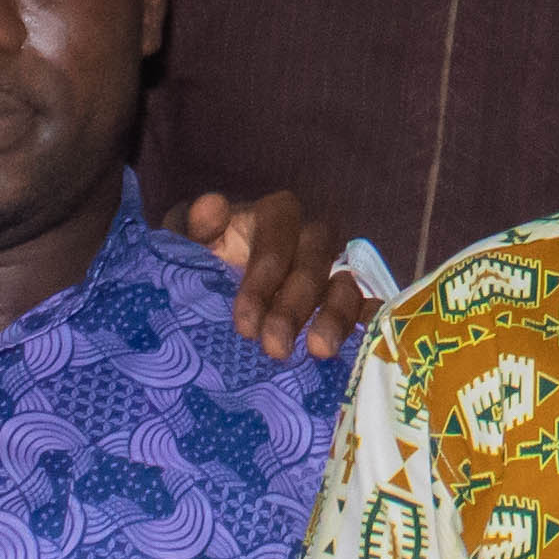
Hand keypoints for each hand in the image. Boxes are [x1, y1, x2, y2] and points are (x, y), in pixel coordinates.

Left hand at [178, 190, 373, 360]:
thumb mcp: (189, 240)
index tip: (244, 323)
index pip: (277, 237)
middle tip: (275, 347)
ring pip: (345, 285)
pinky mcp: (349, 299)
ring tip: (319, 350)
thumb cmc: (204, 259)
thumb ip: (196, 225)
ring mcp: (333, 269)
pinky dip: (369, 323)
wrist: (212, 285)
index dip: (264, 278)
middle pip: (313, 263)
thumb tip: (211, 207)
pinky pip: (366, 307)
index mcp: (274, 215)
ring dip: (335, 318)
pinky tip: (364, 346)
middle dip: (295, 306)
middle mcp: (310, 237)